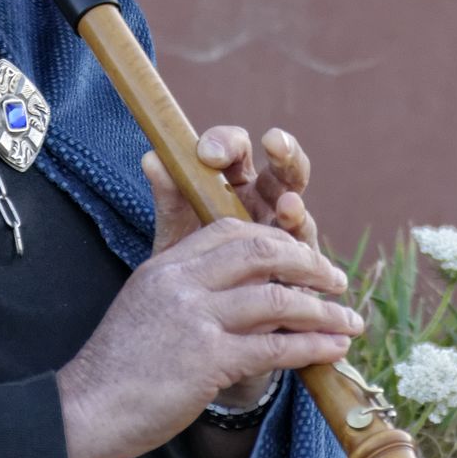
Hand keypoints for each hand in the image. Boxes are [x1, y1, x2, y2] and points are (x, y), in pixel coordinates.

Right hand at [142, 124, 328, 409]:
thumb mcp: (143, 306)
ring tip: (350, 322)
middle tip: (336, 280)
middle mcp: (181, 283)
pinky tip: (333, 351)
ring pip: (276, 300)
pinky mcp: (207, 359)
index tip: (300, 257)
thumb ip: (182, 289)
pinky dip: (311, 346)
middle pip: (260, 251)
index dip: (274, 239)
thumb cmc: (116, 367)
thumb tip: (230, 290)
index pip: (229, 230)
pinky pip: (273, 346)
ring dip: (322, 311)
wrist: (85, 409)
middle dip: (307, 263)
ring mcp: (195, 318)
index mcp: (165, 266)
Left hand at [143, 125, 320, 254]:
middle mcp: (265, 198)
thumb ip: (169, 197)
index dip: (226, 143)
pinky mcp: (298, 266)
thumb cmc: (190, 261)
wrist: (195, 315)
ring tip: (288, 206)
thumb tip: (152, 158)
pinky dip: (302, 255)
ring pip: (297, 209)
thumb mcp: (175, 230)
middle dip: (284, 152)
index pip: (237, 147)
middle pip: (282, 167)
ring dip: (294, 207)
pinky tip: (297, 256)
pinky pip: (304, 257)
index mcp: (235, 179)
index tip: (207, 153)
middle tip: (275, 142)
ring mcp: (285, 230)